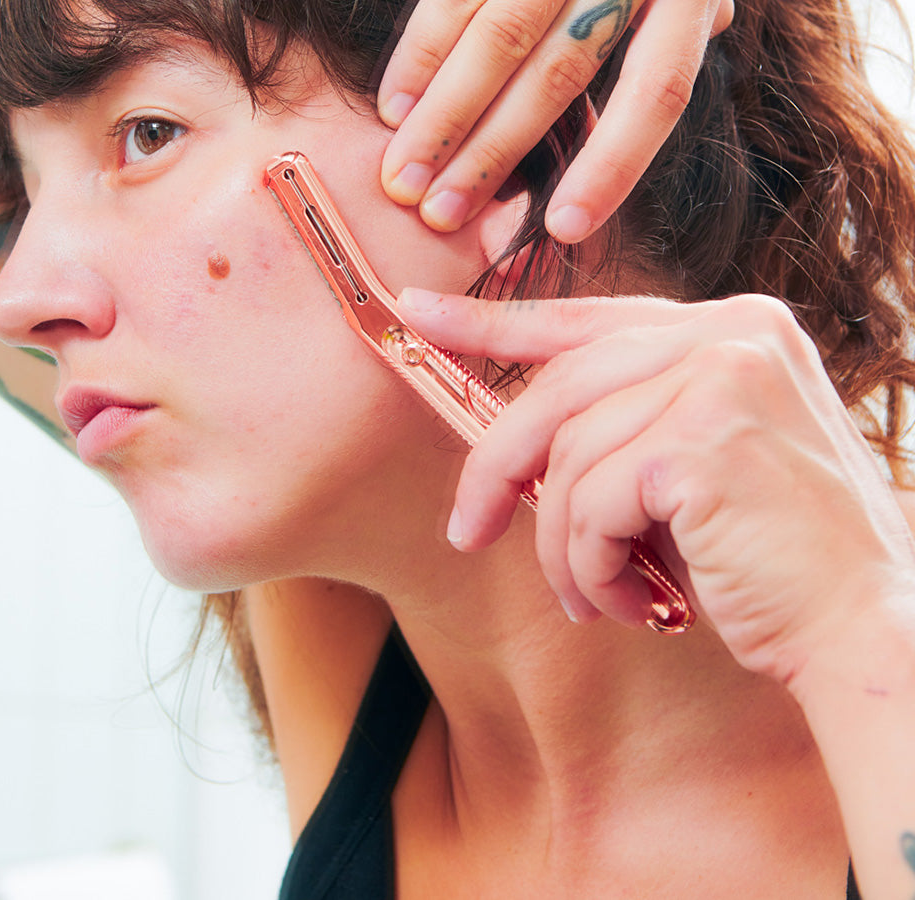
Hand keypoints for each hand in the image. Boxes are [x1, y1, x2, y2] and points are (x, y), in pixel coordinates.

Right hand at [377, 0, 733, 237]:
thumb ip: (675, 35)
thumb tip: (665, 87)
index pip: (656, 91)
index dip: (611, 167)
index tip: (563, 229)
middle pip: (559, 74)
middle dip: (492, 152)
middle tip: (440, 214)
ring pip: (500, 39)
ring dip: (443, 118)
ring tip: (403, 178)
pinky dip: (420, 56)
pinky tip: (394, 107)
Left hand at [397, 288, 914, 683]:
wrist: (863, 630)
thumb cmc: (770, 561)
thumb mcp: (691, 469)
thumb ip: (622, 430)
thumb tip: (516, 447)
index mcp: (730, 328)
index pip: (584, 318)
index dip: (490, 321)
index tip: (417, 312)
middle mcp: (731, 332)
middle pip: (558, 388)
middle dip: (496, 467)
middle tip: (465, 531)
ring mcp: (720, 376)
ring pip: (567, 458)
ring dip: (561, 547)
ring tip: (595, 596)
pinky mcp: (701, 440)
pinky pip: (587, 506)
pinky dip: (589, 569)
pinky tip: (632, 602)